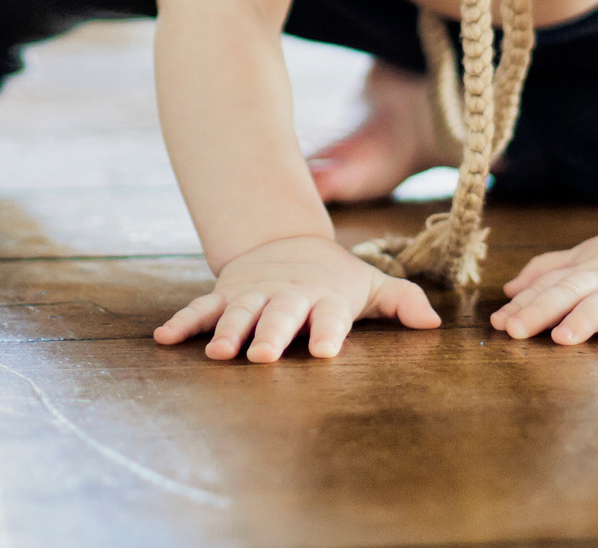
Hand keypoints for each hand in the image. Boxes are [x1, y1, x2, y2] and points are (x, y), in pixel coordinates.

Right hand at [154, 235, 441, 361]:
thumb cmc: (334, 278)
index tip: (324, 351)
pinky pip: (200, 308)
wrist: (285, 242)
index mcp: (323, 297)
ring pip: (238, 312)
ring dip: (228, 331)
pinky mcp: (225, 295)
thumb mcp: (369, 286)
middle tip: (263, 356)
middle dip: (270, 334)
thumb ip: (401, 302)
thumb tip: (433, 325)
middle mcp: (286, 296)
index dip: (327, 331)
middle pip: (279, 315)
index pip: (329, 315)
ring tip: (217, 353)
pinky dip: (182, 322)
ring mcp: (252, 294)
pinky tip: (163, 339)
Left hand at [492, 223, 597, 346]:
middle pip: (570, 292)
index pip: (549, 287)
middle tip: (516, 331)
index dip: (524, 305)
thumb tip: (510, 289)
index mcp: (586, 271)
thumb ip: (549, 273)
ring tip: (565, 338)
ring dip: (587, 317)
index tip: (498, 323)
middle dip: (541, 310)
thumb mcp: (587, 259)